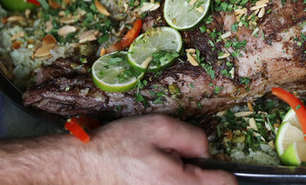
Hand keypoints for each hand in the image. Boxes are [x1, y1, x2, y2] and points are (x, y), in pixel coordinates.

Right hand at [79, 114, 235, 184]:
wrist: (79, 167)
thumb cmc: (115, 148)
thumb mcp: (158, 127)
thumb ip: (193, 137)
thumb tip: (206, 152)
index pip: (226, 184)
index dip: (217, 167)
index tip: (200, 159)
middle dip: (196, 174)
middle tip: (172, 161)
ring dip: (180, 178)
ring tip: (156, 169)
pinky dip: (165, 182)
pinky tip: (148, 177)